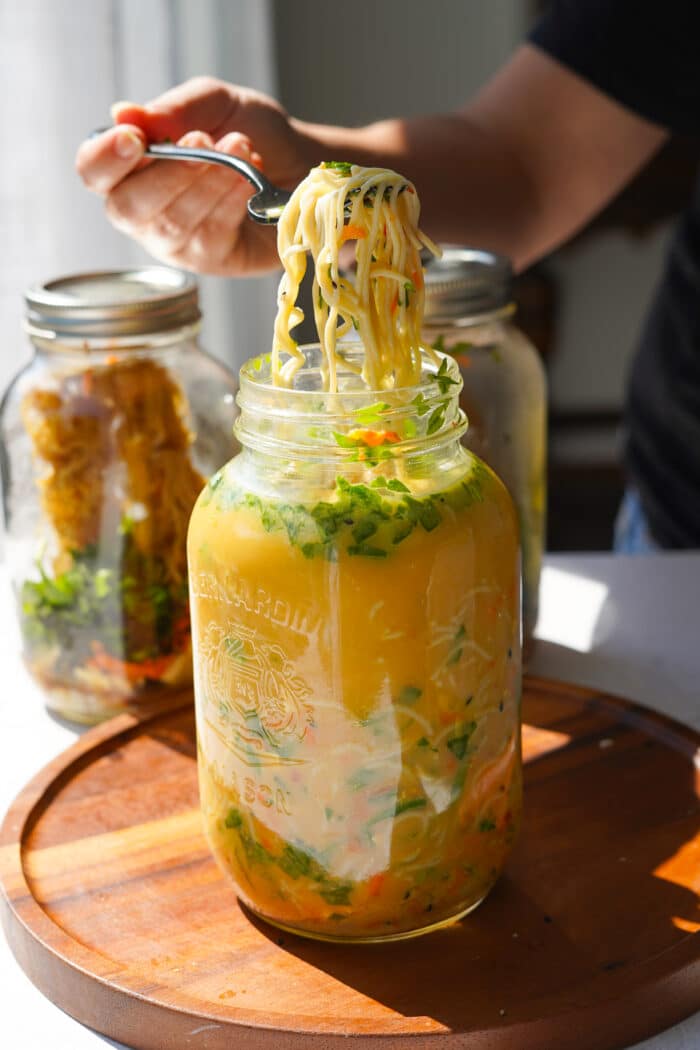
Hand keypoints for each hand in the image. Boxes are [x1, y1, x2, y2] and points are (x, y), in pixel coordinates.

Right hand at [75, 77, 313, 275]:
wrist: (302, 163)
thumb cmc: (250, 133)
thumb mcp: (215, 104)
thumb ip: (173, 109)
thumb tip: (123, 113)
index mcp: (130, 167)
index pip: (93, 171)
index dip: (104, 158)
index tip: (134, 138)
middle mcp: (143, 210)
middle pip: (127, 207)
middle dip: (168, 173)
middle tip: (205, 142)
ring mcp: (174, 242)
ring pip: (172, 222)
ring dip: (208, 182)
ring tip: (242, 151)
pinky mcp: (209, 260)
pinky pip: (208, 235)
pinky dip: (230, 202)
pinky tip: (250, 181)